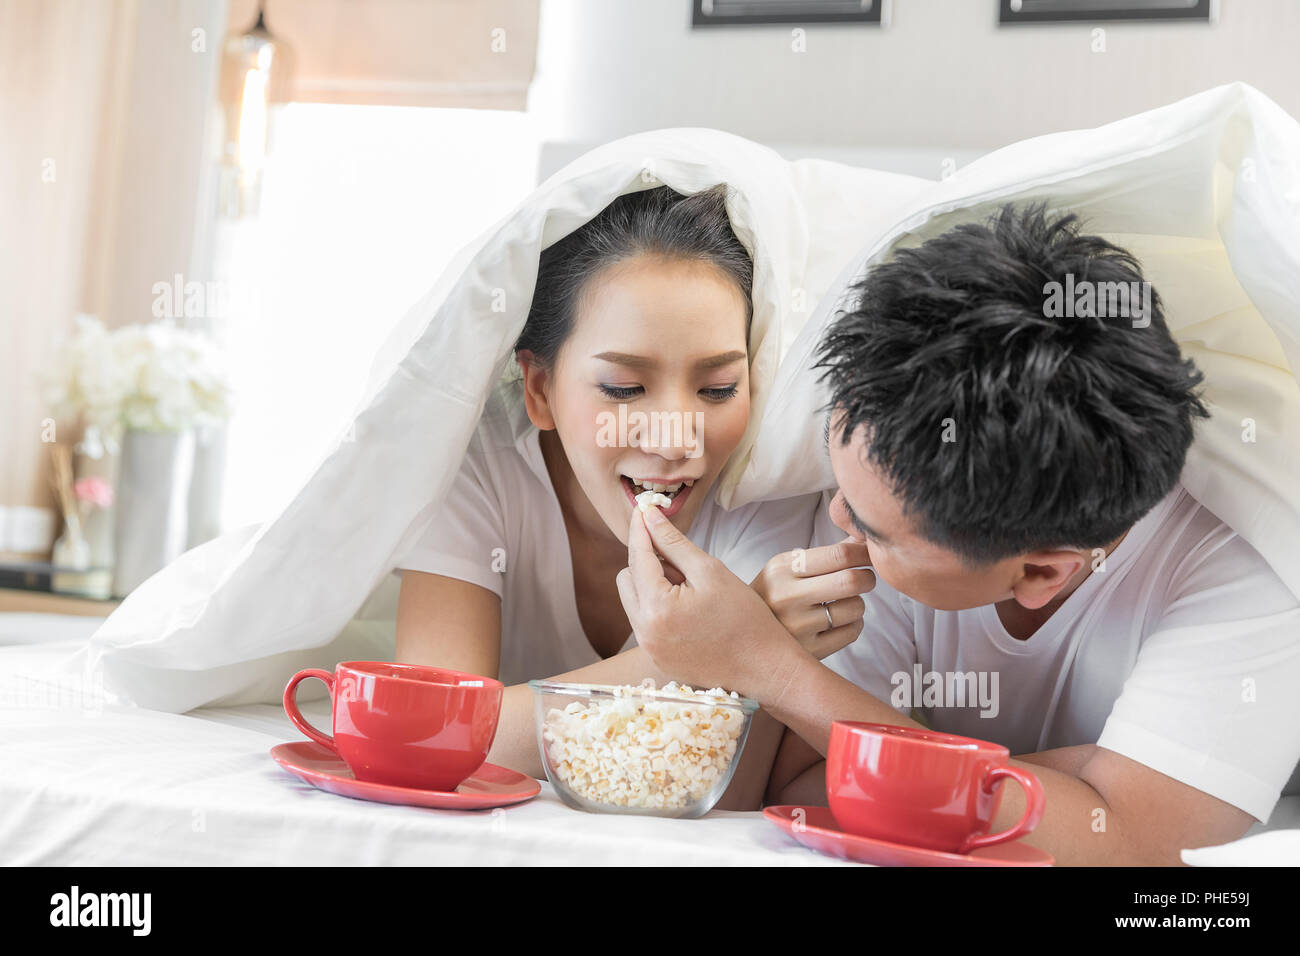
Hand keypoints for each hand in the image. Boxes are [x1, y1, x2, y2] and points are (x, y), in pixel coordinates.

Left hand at [615, 505, 803, 700]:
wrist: (765, 669)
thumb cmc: (745, 618)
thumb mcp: (711, 571)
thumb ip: (674, 543)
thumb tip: (650, 517)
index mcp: (657, 608)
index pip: (637, 557)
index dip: (640, 530)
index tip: (643, 509)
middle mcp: (644, 632)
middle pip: (627, 579)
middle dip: (647, 563)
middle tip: (682, 563)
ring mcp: (649, 649)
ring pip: (634, 601)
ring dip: (652, 586)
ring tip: (690, 590)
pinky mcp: (657, 659)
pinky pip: (645, 623)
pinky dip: (659, 609)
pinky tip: (690, 611)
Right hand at [749, 539, 874, 659]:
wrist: (743, 632)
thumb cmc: (776, 592)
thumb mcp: (789, 566)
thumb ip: (827, 553)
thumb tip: (864, 538)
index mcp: (781, 569)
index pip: (839, 554)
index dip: (864, 553)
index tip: (870, 555)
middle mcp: (786, 597)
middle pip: (851, 581)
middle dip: (867, 577)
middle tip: (865, 578)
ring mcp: (796, 627)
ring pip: (855, 608)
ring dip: (858, 604)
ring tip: (843, 603)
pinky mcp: (808, 651)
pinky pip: (852, 632)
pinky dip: (853, 624)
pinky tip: (838, 622)